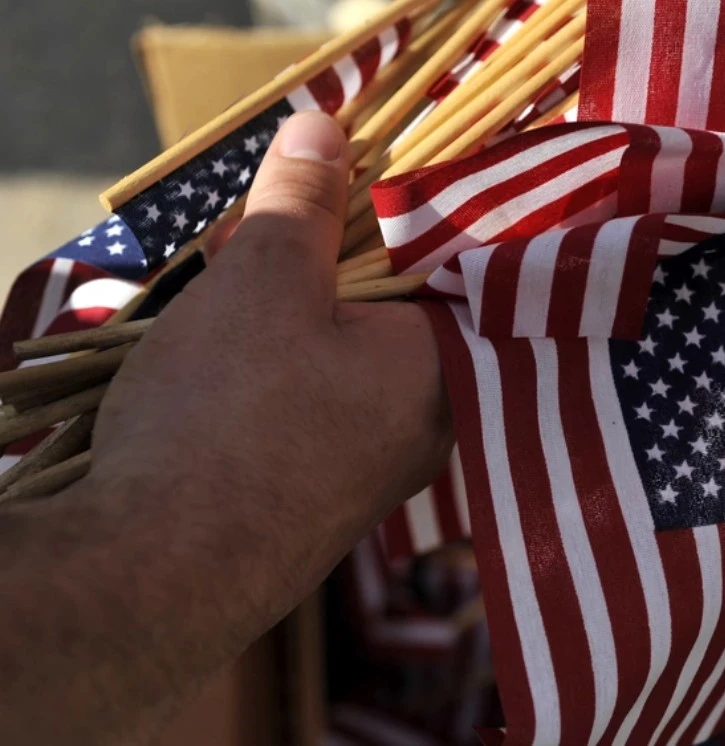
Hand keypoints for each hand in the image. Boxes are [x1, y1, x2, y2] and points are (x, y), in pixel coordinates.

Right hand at [91, 110, 452, 536]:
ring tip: (224, 294)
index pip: (457, 261)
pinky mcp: (327, 492)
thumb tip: (328, 128)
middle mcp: (435, 420)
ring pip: (347, 355)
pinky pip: (315, 405)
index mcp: (450, 361)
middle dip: (329, 263)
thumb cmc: (229, 418)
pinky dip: (275, 373)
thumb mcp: (266, 278)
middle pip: (396, 305)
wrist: (157, 575)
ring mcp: (383, 464)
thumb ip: (306, 200)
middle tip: (259, 238)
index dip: (404, 209)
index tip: (354, 178)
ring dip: (291, 316)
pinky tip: (218, 365)